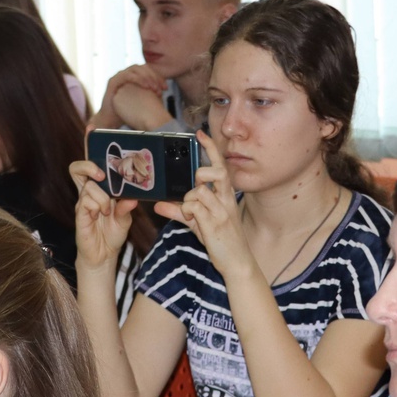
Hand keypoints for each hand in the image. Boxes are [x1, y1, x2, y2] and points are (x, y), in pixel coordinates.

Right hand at [70, 158, 136, 274]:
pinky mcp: (79, 214)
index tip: (101, 151)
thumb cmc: (113, 234)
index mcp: (99, 190)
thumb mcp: (125, 219)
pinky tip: (99, 216)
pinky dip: (96, 207)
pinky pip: (85, 201)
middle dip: (89, 166)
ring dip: (102, 198)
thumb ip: (126, 207)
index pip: (90, 167)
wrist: (104, 255)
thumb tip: (133, 197)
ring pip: (89, 187)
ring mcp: (82, 203)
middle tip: (101, 175)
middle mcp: (88, 194)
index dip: (92, 157)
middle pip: (77, 169)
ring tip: (107, 212)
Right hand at [100, 63, 165, 110]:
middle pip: (143, 67)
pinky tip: (146, 86)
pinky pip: (127, 75)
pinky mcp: (113, 81)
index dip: (158, 77)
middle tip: (161, 88)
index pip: (149, 70)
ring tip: (154, 88)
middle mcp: (127, 74)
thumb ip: (152, 93)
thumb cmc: (128, 112)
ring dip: (147, 77)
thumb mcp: (144, 100)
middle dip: (154, 76)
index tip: (165, 88)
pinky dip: (137, 79)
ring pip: (135, 69)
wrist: (112, 120)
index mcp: (134, 77)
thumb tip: (165, 89)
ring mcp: (119, 76)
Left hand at [157, 132, 256, 282]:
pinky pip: (194, 208)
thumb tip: (158, 204)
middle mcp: (226, 200)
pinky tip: (191, 219)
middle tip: (195, 185)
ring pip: (199, 191)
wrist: (237, 262)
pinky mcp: (214, 224)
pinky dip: (186, 211)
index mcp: (226, 195)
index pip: (220, 166)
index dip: (210, 148)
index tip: (200, 134)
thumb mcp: (198, 223)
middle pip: (216, 172)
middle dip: (201, 173)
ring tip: (190, 212)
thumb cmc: (220, 240)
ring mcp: (221, 211)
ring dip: (188, 199)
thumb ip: (179, 212)